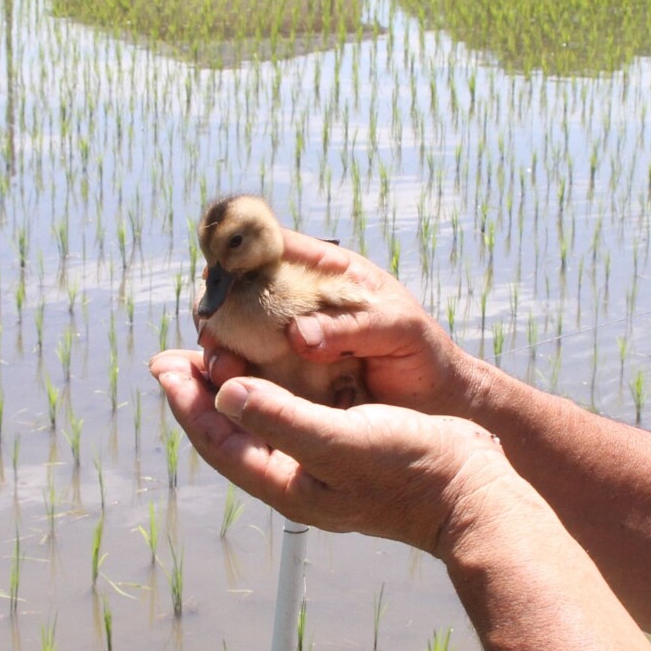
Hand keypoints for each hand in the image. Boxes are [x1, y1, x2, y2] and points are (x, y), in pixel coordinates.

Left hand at [150, 348, 529, 554]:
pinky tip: (275, 367)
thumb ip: (280, 417)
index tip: (163, 362)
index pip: (218, 441)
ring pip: (260, 424)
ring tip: (215, 352)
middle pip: (232, 433)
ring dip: (233, 388)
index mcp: (288, 484)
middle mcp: (298, 478)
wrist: (473, 492)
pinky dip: (271, 389)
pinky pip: (291, 416)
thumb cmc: (411, 468)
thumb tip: (224, 392)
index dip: (187, 402)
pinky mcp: (347, 448)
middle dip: (201, 394)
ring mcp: (323, 466)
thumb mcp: (341, 439)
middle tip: (175, 354)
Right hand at [198, 229, 479, 413]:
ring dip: (223, 343)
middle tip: (210, 330)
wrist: (440, 405)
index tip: (214, 270)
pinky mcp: (290, 377)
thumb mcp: (399, 331)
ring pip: (241, 331)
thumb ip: (351, 328)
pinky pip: (253, 370)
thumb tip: (297, 335)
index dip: (237, 249)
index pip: (272, 245)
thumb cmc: (425, 355)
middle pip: (243, 290)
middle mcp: (303, 303)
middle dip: (219, 305)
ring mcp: (292, 340)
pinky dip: (236, 376)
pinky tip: (227, 387)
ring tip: (218, 364)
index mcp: (329, 274)